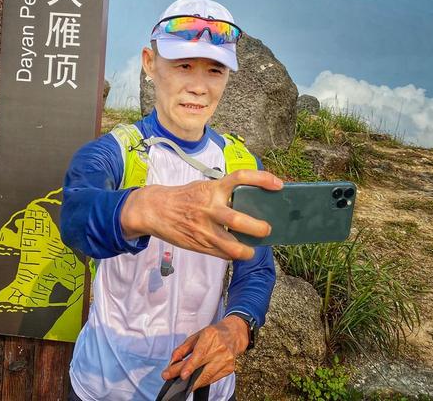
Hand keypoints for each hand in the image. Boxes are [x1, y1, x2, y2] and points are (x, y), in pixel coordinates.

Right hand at [120, 169, 282, 259]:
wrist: (154, 209)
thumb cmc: (184, 197)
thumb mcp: (203, 188)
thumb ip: (224, 195)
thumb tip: (251, 205)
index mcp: (212, 189)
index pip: (241, 177)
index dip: (262, 179)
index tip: (278, 185)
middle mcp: (209, 208)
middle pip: (239, 220)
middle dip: (258, 228)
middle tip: (267, 229)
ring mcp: (204, 229)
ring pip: (233, 246)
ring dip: (247, 250)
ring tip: (252, 248)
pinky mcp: (199, 244)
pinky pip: (223, 254)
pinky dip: (233, 254)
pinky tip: (236, 251)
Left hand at [161, 316, 249, 389]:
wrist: (233, 334)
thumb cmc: (213, 334)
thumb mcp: (196, 336)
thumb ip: (183, 348)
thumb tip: (173, 361)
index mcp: (210, 336)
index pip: (199, 354)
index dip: (190, 366)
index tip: (182, 375)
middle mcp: (220, 349)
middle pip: (201, 369)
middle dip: (185, 376)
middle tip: (169, 378)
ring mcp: (225, 360)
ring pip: (206, 377)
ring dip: (192, 382)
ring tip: (180, 381)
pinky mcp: (229, 369)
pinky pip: (212, 380)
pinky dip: (201, 381)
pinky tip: (194, 380)